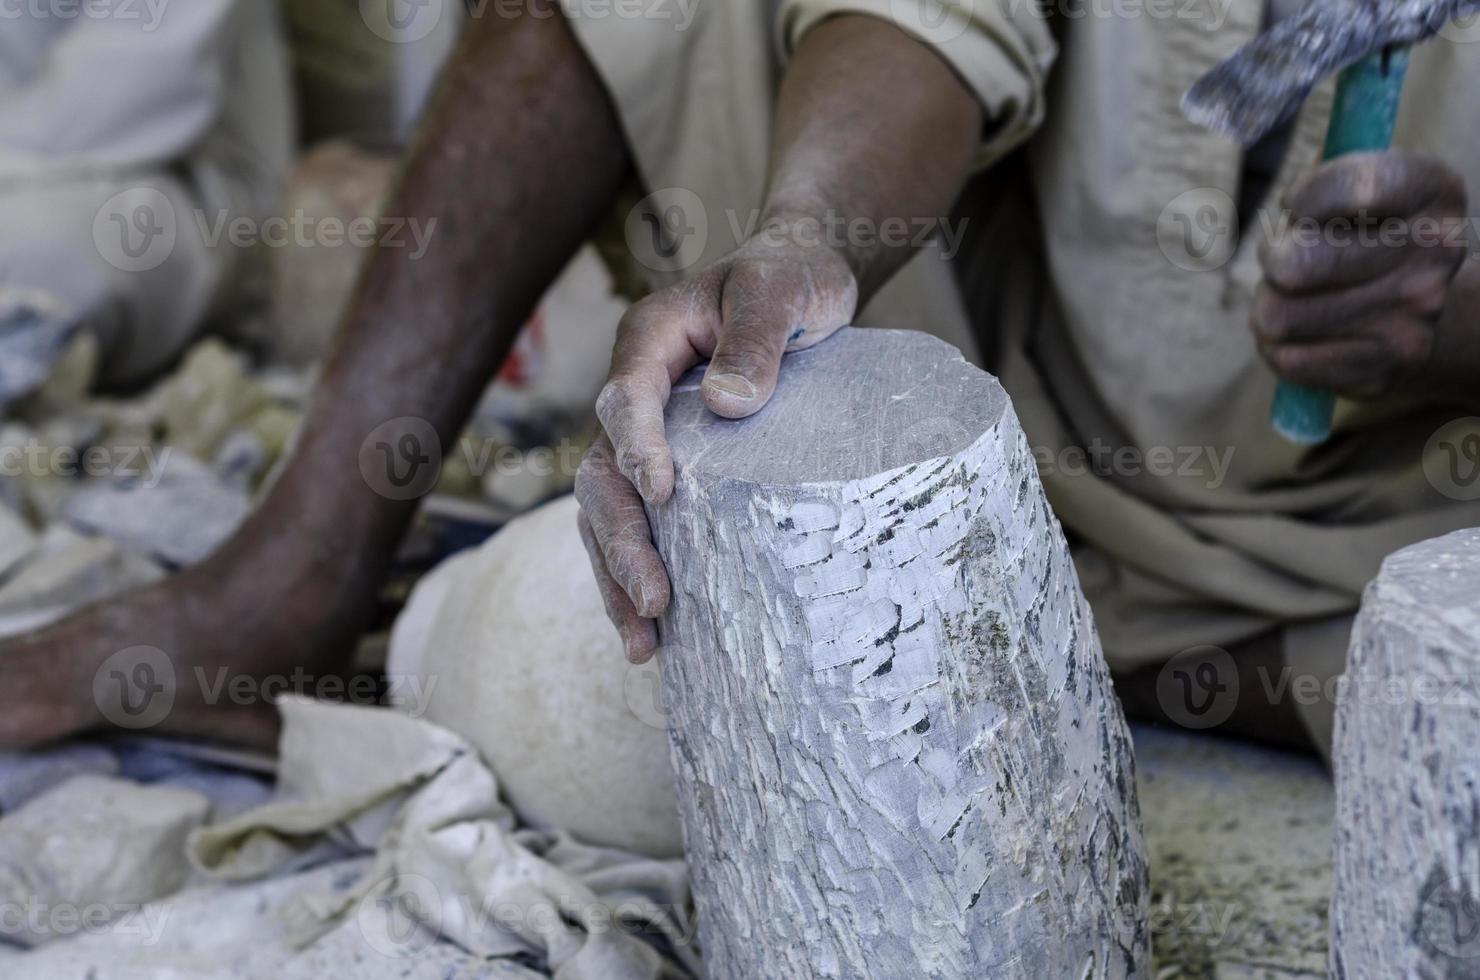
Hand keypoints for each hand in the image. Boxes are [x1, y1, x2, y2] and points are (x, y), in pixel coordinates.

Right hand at [576, 222, 858, 661]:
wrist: (800, 280)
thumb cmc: (789, 277)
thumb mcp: (781, 289)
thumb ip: (755, 337)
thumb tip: (727, 405)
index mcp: (648, 341)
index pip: (625, 398)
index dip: (637, 448)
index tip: (663, 495)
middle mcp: (634, 392)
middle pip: (603, 473)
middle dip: (621, 540)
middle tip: (654, 599)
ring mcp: (647, 436)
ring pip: (609, 511)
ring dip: (619, 575)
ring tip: (644, 641)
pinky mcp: (672, 467)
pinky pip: (641, 524)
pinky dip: (641, 573)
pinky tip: (658, 632)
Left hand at [1252, 151, 1468, 398]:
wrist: (1416, 312)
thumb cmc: (1365, 237)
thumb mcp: (1359, 188)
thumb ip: (1323, 180)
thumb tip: (1288, 217)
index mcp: (1436, 194)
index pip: (1353, 188)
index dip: (1304, 198)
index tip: (1301, 207)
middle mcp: (1436, 255)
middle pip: (1292, 264)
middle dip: (1273, 258)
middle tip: (1286, 259)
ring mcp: (1413, 318)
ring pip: (1278, 316)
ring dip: (1269, 305)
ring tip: (1296, 298)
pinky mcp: (1383, 370)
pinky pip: (1286, 359)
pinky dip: (1276, 348)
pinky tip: (1304, 334)